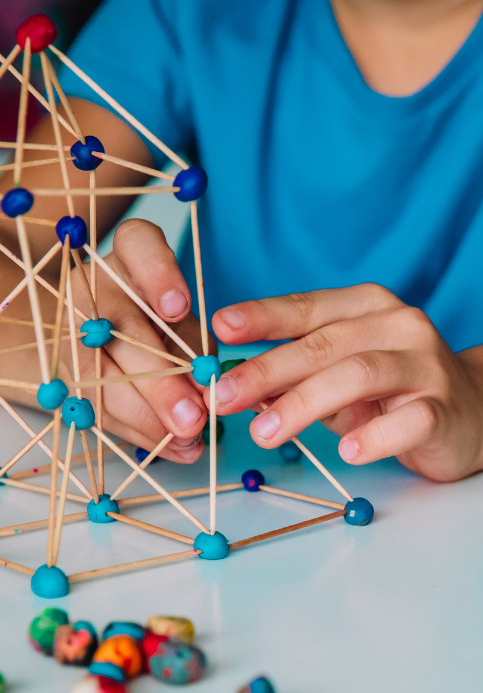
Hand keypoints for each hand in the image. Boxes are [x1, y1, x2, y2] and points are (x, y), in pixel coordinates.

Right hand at [68, 219, 207, 460]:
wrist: (85, 335)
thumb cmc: (157, 324)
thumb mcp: (184, 325)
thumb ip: (198, 351)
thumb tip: (211, 397)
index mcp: (132, 259)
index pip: (138, 244)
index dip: (159, 274)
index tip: (179, 308)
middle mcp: (95, 287)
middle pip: (123, 330)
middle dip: (162, 381)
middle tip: (194, 417)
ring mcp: (71, 328)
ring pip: (105, 377)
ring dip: (151, 417)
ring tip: (190, 440)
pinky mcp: (62, 370)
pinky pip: (99, 407)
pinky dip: (140, 432)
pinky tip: (175, 447)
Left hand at [210, 285, 482, 481]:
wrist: (479, 413)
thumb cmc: (398, 394)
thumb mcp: (344, 377)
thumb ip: (299, 375)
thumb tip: (237, 385)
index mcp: (371, 308)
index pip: (310, 308)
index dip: (263, 317)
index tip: (220, 330)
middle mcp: (401, 327)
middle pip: (328, 344)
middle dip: (270, 370)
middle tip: (226, 397)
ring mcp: (427, 366)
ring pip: (362, 375)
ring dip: (307, 403)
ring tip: (266, 431)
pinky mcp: (446, 409)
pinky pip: (410, 419)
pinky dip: (376, 436)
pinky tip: (349, 452)